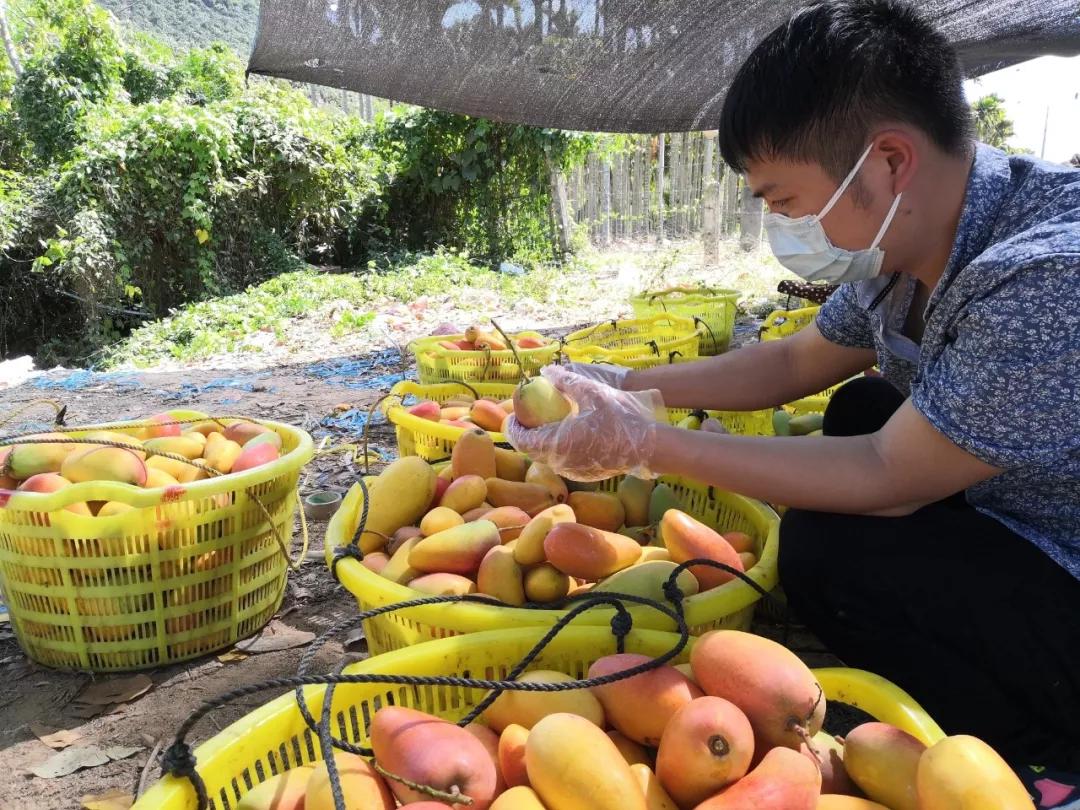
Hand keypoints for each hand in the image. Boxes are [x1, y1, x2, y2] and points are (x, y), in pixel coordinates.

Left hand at [505, 365, 665, 481]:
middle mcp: (561, 462)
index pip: (522, 441)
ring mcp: (573, 471)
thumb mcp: (593, 393)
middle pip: (532, 451)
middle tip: (525, 416)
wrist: (649, 447)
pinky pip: (562, 461)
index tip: (511, 415)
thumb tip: (546, 370)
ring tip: (543, 423)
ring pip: (547, 457)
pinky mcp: (584, 475)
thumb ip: (567, 380)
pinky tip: (564, 433)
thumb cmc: (621, 419)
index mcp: (558, 444)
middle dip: (525, 434)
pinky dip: (556, 448)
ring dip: (540, 441)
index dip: (512, 428)